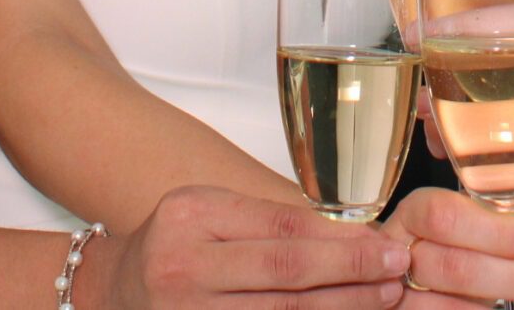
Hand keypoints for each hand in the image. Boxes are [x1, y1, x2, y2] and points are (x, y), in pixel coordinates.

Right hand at [77, 186, 410, 308]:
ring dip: (340, 306)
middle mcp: (184, 266)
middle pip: (285, 272)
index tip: (383, 240)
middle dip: (349, 270)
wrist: (115, 293)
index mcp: (192, 217)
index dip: (339, 237)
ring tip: (383, 298)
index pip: (281, 227)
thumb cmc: (176, 246)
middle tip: (397, 268)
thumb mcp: (210, 212)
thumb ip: (268, 220)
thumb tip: (352, 232)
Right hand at [386, 186, 513, 306]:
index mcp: (414, 215)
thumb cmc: (460, 243)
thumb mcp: (473, 219)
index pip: (442, 215)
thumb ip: (493, 214)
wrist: (427, 278)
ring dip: (502, 305)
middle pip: (451, 267)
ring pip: (445, 306)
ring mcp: (397, 294)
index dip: (493, 229)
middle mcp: (397, 253)